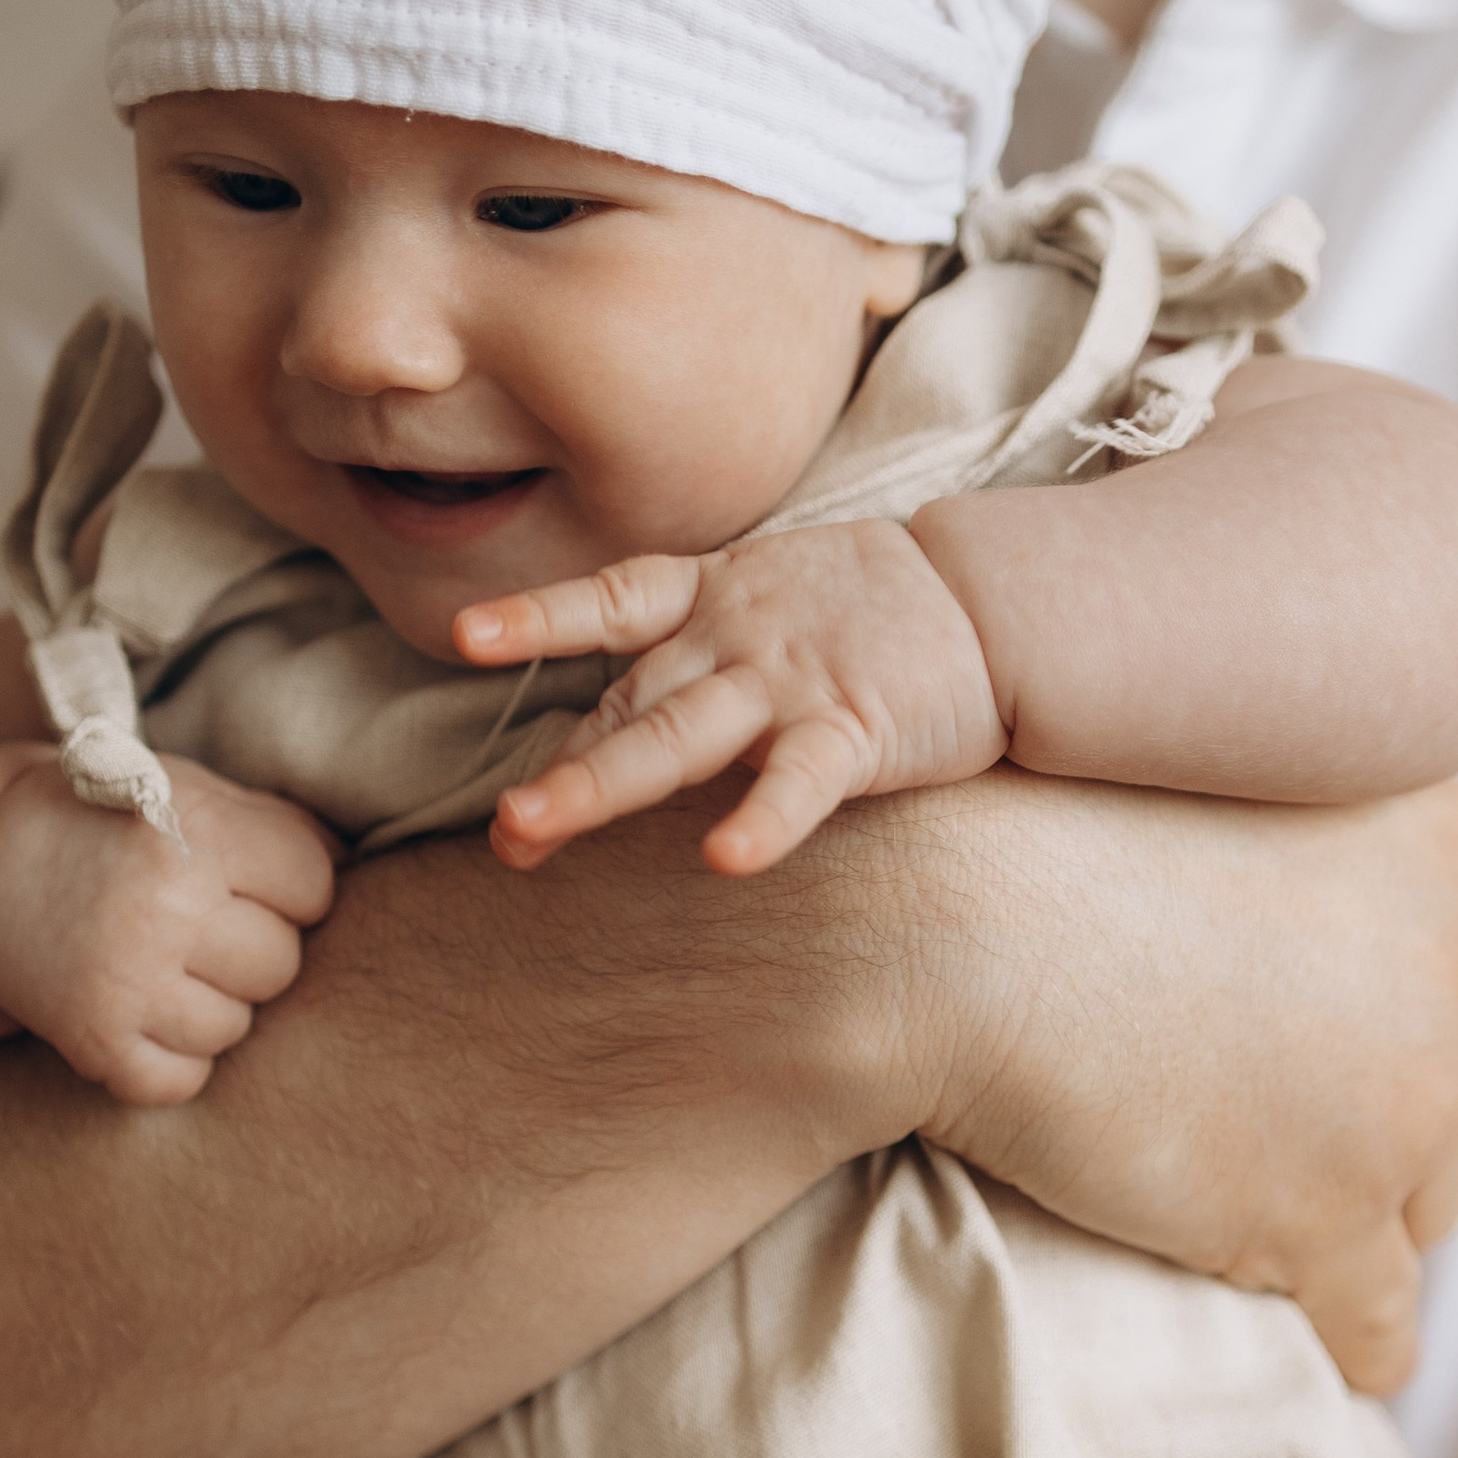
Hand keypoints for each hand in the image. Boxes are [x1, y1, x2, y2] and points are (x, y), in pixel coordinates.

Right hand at [0, 754, 336, 1106]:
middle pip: (280, 963)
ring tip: (163, 964)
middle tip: (197, 926)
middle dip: (252, 948)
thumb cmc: (111, 826)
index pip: (313, 886)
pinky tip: (144, 1013)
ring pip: (236, 1027)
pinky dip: (172, 1059)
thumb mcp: (190, 793)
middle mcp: (163, 909)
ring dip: (212, 1004)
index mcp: (194, 835)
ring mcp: (127, 982)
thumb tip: (354, 862)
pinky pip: (183, 1081)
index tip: (243, 880)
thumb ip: (277, 824)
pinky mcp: (96, 1041)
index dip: (289, 887)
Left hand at [457, 526, 1004, 875]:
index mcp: (708, 597)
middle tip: (501, 826)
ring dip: (601, 785)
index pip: (607, 608)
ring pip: (680, 737)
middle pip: (629, 705)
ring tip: (531, 830)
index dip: (536, 623)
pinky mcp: (855, 726)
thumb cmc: (873, 610)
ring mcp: (789, 683)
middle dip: (559, 766)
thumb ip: (691, 649)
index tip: (465, 637)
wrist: (992, 598)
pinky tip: (726, 860)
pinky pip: (801, 781)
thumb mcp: (765, 600)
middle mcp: (733, 639)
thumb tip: (613, 717)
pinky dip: (765, 819)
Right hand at [893, 775, 1457, 1392]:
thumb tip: (1292, 955)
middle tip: (1252, 1126)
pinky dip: (1346, 1344)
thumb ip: (1302, 860)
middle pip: (1451, 1090)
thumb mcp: (1223, 783)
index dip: (1359, 1026)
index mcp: (1446, 856)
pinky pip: (1381, 1323)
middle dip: (1370, 1120)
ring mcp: (1411, 1104)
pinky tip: (1314, 1352)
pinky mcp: (1333, 1217)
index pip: (1449, 983)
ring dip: (1355, 1223)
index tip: (1277, 1041)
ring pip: (1426, 1206)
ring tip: (1256, 1228)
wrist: (951, 918)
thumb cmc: (1035, 830)